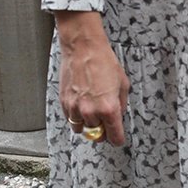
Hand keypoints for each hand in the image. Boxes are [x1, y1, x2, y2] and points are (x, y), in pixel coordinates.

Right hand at [55, 11, 129, 145]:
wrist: (83, 48)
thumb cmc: (103, 61)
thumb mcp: (123, 84)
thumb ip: (122, 104)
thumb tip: (119, 115)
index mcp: (109, 108)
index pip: (114, 137)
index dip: (117, 139)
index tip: (117, 138)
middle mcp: (91, 111)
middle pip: (97, 136)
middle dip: (103, 130)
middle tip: (106, 121)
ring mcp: (75, 108)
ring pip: (82, 130)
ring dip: (88, 124)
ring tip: (92, 110)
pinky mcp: (64, 103)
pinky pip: (70, 119)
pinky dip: (76, 116)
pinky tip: (82, 103)